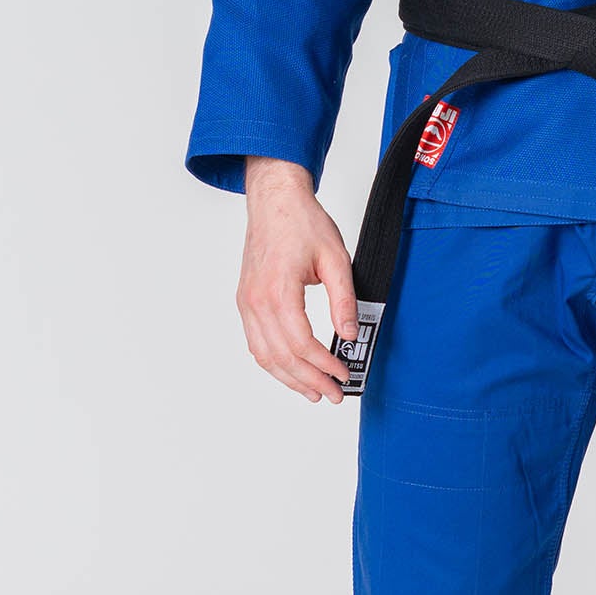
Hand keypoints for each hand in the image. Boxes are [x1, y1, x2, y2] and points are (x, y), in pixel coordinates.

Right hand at [235, 157, 358, 403]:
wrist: (274, 200)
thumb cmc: (302, 222)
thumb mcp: (335, 258)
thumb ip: (344, 299)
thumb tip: (349, 335)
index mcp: (279, 290)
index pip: (301, 343)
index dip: (323, 365)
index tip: (343, 374)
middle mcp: (256, 300)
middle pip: (281, 356)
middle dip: (309, 381)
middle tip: (333, 395)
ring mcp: (247, 302)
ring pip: (264, 355)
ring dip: (289, 378)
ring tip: (313, 392)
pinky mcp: (245, 301)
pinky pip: (255, 342)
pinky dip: (273, 363)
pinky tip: (291, 372)